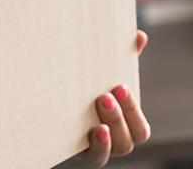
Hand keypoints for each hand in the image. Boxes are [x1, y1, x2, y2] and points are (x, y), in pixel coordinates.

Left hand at [75, 30, 151, 167]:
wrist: (51, 108)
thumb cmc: (87, 90)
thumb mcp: (104, 75)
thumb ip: (123, 58)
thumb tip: (139, 36)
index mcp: (125, 126)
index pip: (141, 128)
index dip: (133, 109)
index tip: (119, 85)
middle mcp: (114, 141)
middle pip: (129, 139)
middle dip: (120, 116)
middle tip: (105, 94)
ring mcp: (98, 149)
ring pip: (114, 149)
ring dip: (110, 129)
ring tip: (98, 105)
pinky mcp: (80, 153)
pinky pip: (95, 157)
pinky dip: (98, 146)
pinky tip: (94, 130)